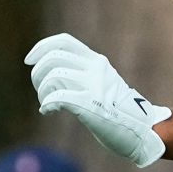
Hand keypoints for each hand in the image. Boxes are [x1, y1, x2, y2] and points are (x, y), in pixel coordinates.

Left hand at [25, 33, 171, 167]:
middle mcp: (95, 68)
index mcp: (97, 60)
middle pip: (53, 58)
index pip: (63, 41)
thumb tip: (50, 75)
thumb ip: (82, 74)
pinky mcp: (90, 104)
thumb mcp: (102, 82)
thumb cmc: (118, 111)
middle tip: (39, 89)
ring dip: (42, 91)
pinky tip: (49, 111)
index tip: (29, 60)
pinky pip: (58, 97)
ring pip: (53, 76)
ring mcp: (93, 85)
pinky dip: (47, 104)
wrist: (143, 130)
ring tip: (47, 103)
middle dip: (37, 74)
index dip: (41, 47)